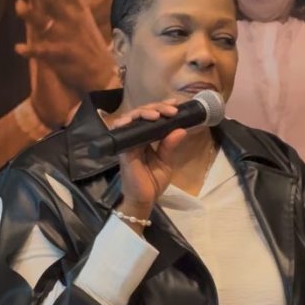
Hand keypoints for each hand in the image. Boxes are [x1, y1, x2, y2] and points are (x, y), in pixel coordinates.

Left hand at [16, 0, 118, 127]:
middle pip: (56, 4)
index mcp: (77, 12)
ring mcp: (65, 39)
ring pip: (45, 24)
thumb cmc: (89, 43)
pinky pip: (42, 52)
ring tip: (19, 6)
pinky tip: (18, 48)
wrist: (102, 73)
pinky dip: (30, 50)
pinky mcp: (60, 56)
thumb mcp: (84, 18)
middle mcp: (71, 22)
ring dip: (31, 15)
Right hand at [109, 100, 185, 222]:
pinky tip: (140, 118)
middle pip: (142, 113)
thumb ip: (170, 145)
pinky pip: (123, 131)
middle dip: (157, 107)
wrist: (144, 200)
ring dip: (145, 112)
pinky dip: (129, 122)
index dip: (161, 107)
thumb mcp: (166, 162)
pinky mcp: (123, 149)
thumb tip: (181, 129)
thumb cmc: (152, 182)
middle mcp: (135, 136)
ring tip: (158, 114)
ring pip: (132, 117)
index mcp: (146, 138)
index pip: (152, 117)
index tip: (175, 104)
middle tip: (171, 109)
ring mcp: (127, 141)